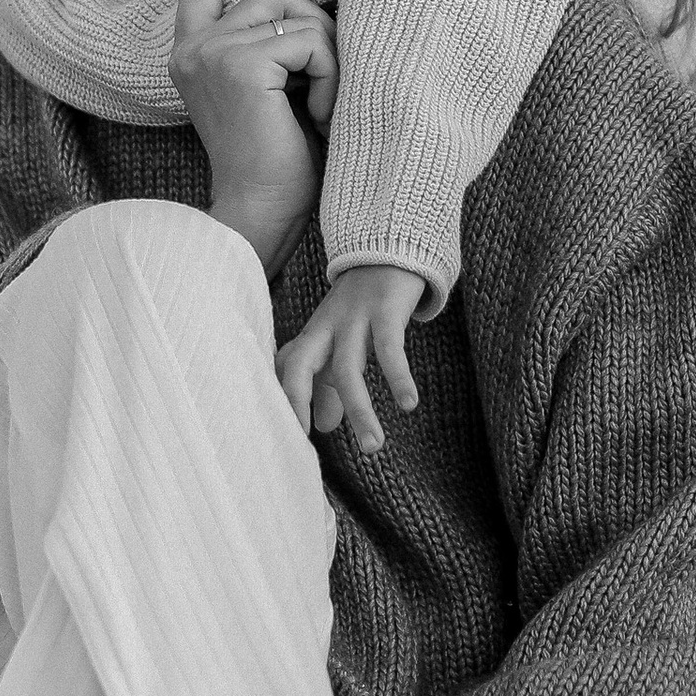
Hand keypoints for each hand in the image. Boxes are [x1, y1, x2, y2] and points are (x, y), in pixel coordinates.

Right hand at [167, 0, 337, 276]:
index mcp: (191, 51)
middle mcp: (194, 47)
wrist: (264, 213)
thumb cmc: (279, 158)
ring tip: (323, 102)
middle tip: (329, 73)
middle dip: (315, 19)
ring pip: (296, 11)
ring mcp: (213, 53)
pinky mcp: (241, 66)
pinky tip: (319, 118)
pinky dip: (332, 76)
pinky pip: (312, 42)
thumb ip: (276, 35)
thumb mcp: (273, 83)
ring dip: (328, 52)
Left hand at [279, 263, 425, 452]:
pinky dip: (398, 377)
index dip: (286, 400)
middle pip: (301, 363)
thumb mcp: (343, 342)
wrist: (394, 249)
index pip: (288, 367)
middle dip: (299, 402)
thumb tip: (323, 427)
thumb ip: (329, 384)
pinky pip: (390, 349)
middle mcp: (327, 325)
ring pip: (348, 367)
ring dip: (360, 410)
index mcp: (314, 333)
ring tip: (374, 446)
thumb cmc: (364, 305)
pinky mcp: (387, 309)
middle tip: (309, 444)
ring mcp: (356, 316)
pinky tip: (409, 404)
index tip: (293, 439)